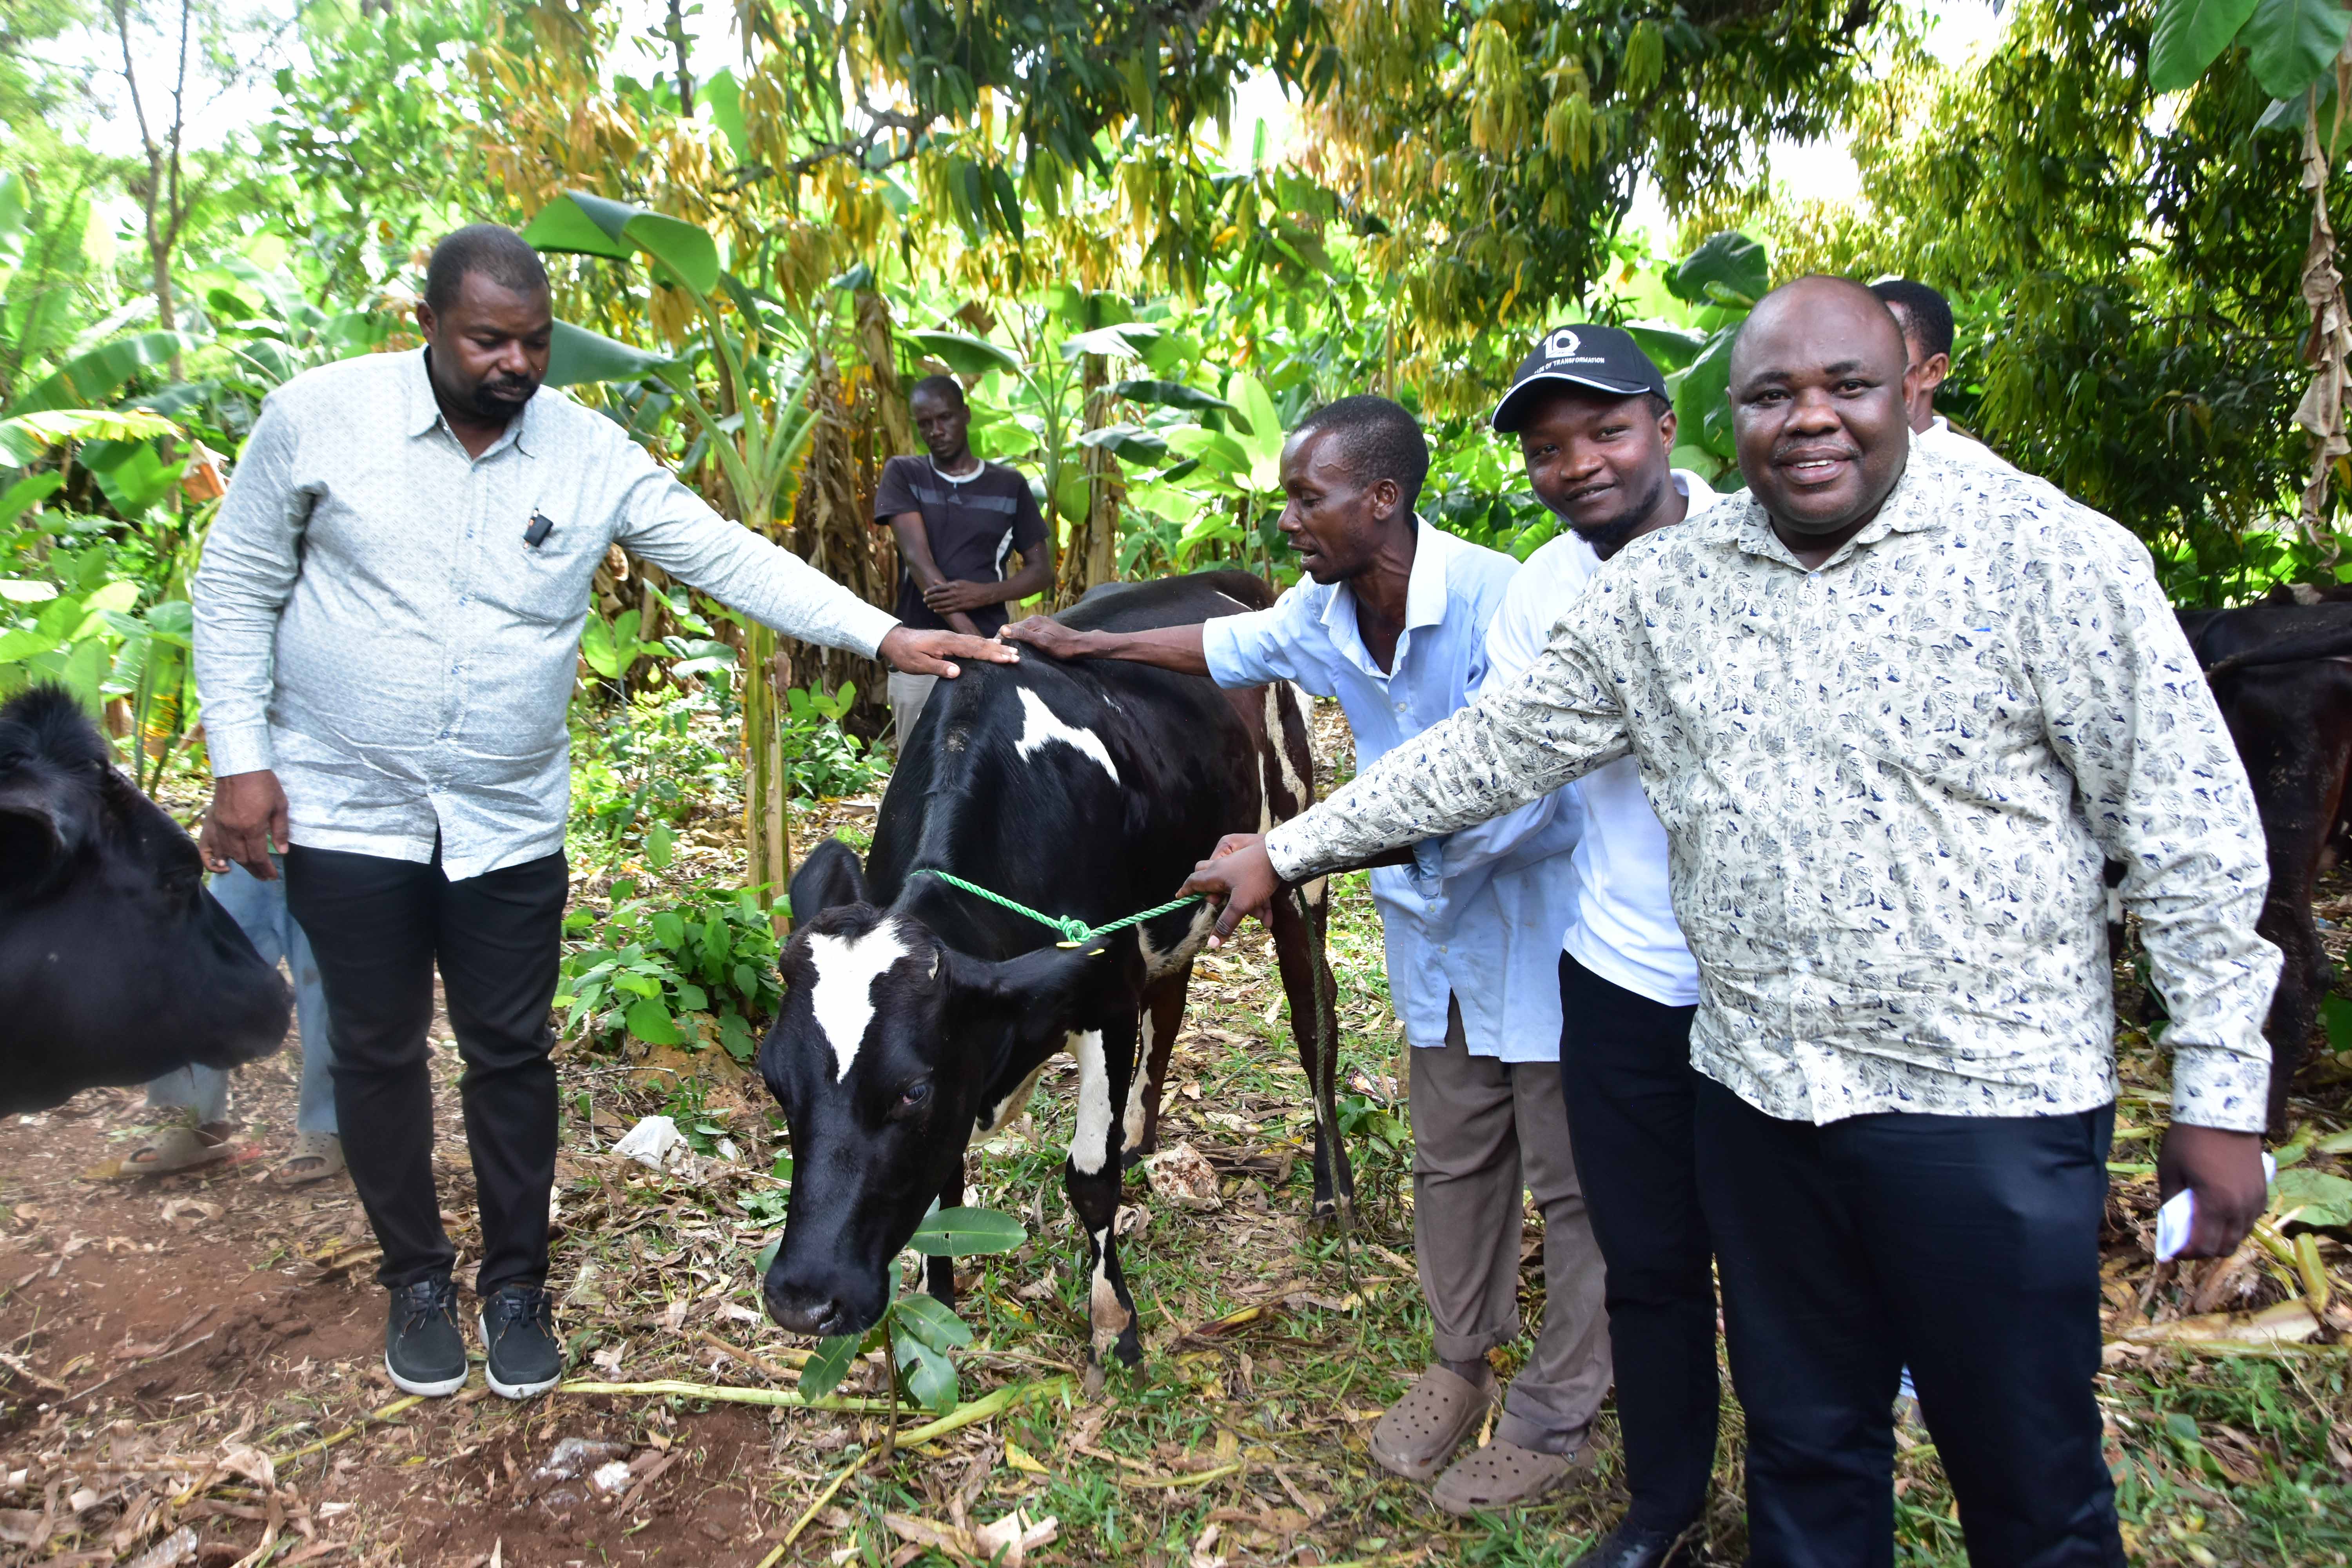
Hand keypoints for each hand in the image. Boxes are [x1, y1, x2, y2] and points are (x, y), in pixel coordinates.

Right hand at [201, 770, 289, 880]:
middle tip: (264, 876)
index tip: (272, 876)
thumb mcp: (280, 806)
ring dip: (239, 865)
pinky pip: (211, 845)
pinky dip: (216, 857)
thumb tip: (283, 851)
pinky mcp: (213, 821)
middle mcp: (233, 830)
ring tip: (251, 871)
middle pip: (243, 858)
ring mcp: (220, 827)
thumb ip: (280, 830)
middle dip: (254, 870)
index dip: (265, 869)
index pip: (258, 856)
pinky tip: (222, 863)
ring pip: (227, 854)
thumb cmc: (263, 784)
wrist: (239, 767)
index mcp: (251, 827)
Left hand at [878, 625, 1018, 678]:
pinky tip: (993, 643)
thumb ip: (938, 667)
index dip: (991, 655)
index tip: (1007, 659)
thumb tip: (957, 672)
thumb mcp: (918, 664)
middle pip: (980, 644)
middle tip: (1017, 656)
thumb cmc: (905, 654)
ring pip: (978, 641)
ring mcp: (952, 637)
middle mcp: (953, 638)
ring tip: (1012, 651)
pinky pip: (972, 641)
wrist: (895, 640)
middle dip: (999, 650)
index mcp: (947, 643)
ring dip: (995, 647)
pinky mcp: (950, 640)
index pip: (974, 649)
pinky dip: (985, 643)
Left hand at [921, 579, 999, 614]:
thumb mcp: (958, 582)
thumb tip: (935, 581)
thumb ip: (946, 583)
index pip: (938, 588)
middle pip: (938, 596)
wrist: (982, 594)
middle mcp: (954, 593)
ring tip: (928, 606)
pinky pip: (948, 610)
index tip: (925, 592)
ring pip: (941, 604)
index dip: (930, 590)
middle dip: (930, 598)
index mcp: (953, 585)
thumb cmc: (970, 587)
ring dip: (933, 605)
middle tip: (924, 600)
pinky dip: (941, 610)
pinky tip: (935, 611)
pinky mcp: (960, 607)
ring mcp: (956, 601)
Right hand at [998, 615, 1092, 658]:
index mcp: (1032, 621)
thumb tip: (1003, 629)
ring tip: (1009, 652)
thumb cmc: (1062, 646)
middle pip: (1014, 629)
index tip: (996, 650)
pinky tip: (1022, 648)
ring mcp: (1040, 623)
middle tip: (1000, 653)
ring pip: (1021, 632)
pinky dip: (1023, 640)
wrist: (1080, 645)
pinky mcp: (1044, 629)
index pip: (1008, 628)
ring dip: (1014, 640)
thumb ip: (1023, 635)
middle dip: (1006, 639)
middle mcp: (1034, 619)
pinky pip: (1029, 633)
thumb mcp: (1041, 642)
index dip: (1001, 639)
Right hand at [1182, 833, 1279, 946]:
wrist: (1282, 854)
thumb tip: (1211, 944)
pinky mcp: (1252, 864)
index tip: (1180, 896)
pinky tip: (1269, 918)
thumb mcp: (1241, 904)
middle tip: (1216, 902)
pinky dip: (1258, 900)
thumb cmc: (1257, 877)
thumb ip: (1226, 923)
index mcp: (1215, 873)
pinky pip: (1250, 884)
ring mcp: (1238, 863)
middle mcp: (1223, 865)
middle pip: (1208, 876)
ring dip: (1247, 905)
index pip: (1194, 881)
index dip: (1186, 890)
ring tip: (1260, 916)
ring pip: (1234, 886)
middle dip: (1213, 893)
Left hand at [2157, 1122, 2268, 1259]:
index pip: (2203, 1245)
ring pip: (2241, 1235)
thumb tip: (2169, 1225)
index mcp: (2215, 1205)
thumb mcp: (2170, 1172)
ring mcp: (2255, 1200)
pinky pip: (2250, 1220)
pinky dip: (2236, 1225)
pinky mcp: (2263, 1191)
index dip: (2186, 1253)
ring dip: (2222, 1239)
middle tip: (2186, 1243)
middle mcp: (2240, 1208)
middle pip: (2225, 1247)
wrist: (2223, 1114)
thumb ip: (2171, 1202)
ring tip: (2202, 1230)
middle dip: (2204, 1251)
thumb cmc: (2189, 1141)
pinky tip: (2220, 1215)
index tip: (2172, 1251)